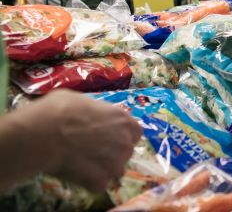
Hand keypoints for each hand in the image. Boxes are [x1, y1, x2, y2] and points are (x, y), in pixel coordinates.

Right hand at [27, 90, 142, 191]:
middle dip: (112, 153)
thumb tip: (88, 113)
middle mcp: (125, 142)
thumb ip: (93, 110)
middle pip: (125, 152)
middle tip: (91, 151)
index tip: (109, 137)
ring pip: (115, 170)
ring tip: (82, 164)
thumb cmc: (59, 111)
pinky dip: (89, 182)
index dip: (122, 136)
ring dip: (102, 169)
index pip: (134, 132)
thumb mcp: (80, 100)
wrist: (43, 134)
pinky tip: (75, 174)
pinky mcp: (100, 180)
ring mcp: (115, 163)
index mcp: (123, 120)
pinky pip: (99, 185)